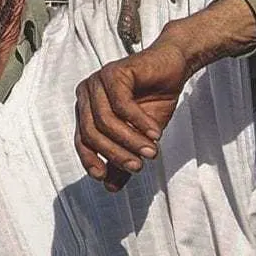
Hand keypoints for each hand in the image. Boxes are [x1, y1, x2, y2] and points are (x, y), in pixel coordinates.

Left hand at [74, 41, 190, 192]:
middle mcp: (87, 93)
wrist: (173, 68)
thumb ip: (123, 158)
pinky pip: (121, 104)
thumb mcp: (139, 136)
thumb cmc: (153, 100)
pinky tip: (156, 133)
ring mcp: (98, 80)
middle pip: (92, 132)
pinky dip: (139, 122)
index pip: (81, 140)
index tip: (104, 177)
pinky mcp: (115, 71)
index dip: (90, 160)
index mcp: (86, 108)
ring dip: (130, 140)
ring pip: (106, 120)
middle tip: (138, 167)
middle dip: (116, 153)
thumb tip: (110, 188)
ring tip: (151, 153)